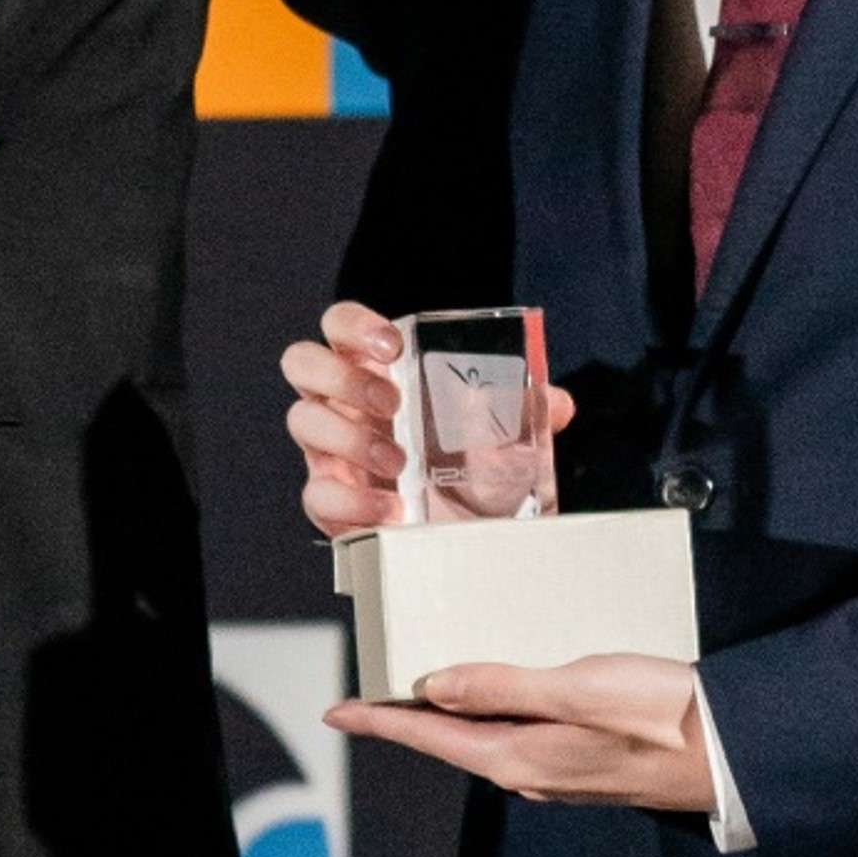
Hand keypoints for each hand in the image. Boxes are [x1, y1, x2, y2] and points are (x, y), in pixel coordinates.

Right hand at [281, 300, 576, 532]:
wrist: (463, 531)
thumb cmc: (466, 466)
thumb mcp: (498, 432)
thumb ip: (523, 410)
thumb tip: (556, 403)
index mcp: (372, 368)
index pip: (339, 324)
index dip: (355, 325)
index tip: (393, 346)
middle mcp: (340, 401)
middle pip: (302, 362)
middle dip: (344, 378)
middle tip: (393, 405)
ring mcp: (327, 449)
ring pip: (301, 420)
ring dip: (350, 438)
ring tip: (401, 462)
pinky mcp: (329, 499)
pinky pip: (316, 494)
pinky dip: (352, 501)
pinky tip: (390, 509)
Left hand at [328, 653, 715, 813]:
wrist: (738, 756)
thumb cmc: (664, 719)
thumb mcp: (578, 689)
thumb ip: (504, 687)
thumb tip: (435, 685)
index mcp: (521, 758)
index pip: (431, 736)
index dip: (381, 720)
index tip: (338, 711)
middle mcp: (533, 772)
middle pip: (454, 740)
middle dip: (412, 715)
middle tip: (376, 688)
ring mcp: (563, 771)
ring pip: (490, 737)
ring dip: (456, 711)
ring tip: (430, 678)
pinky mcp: (590, 759)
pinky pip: (524, 733)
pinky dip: (500, 709)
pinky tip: (506, 686)